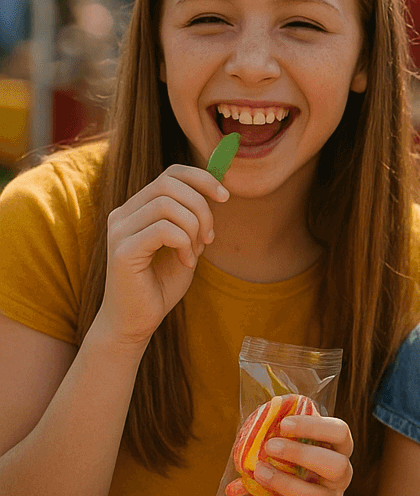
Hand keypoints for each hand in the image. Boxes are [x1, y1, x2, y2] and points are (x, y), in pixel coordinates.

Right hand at [99, 165, 227, 346]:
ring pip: (168, 205)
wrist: (135, 321)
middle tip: (209, 237)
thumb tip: (217, 191)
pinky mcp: (122, 250)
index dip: (202, 178)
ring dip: (194, 227)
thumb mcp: (186, 245)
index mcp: (137, 209)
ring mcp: (119, 231)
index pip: (170, 174)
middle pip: (169, 183)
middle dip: (201, 206)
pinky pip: (164, 229)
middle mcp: (123, 214)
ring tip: (195, 253)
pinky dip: (185, 244)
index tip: (225, 197)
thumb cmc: (160, 284)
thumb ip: (194, 219)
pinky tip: (186, 263)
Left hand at [227, 414, 354, 495]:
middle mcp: (341, 476)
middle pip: (338, 466)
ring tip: (259, 473)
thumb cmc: (289, 462)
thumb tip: (254, 432)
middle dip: (303, 455)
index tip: (284, 424)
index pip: (340, 433)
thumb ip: (273, 434)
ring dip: (286, 485)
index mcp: (338, 449)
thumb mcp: (285, 444)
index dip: (315, 427)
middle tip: (270, 446)